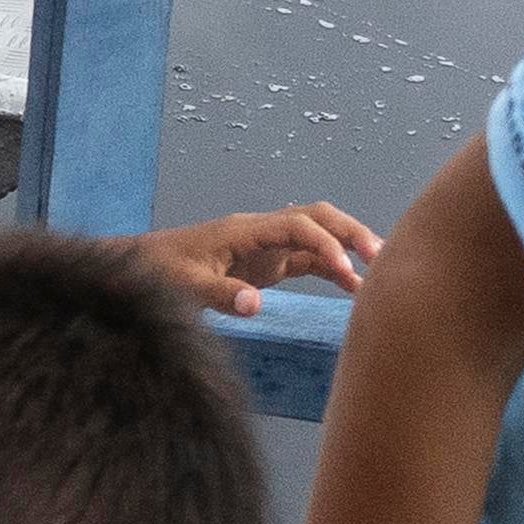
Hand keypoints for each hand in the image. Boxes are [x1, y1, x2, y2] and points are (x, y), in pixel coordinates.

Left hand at [136, 198, 387, 317]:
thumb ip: (220, 295)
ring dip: (347, 248)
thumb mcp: (184, 286)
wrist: (142, 266)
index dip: (324, 243)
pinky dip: (332, 269)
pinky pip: (307, 260)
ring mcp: (266, 246)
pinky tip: (354, 288)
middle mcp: (261, 231)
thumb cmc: (159, 272)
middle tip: (381, 257)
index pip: (296, 224)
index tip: (346, 270)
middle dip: (350, 232)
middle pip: (316, 218)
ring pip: (317, 235)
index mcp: (244, 230)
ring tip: (379, 273)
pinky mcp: (267, 263)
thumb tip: (255, 305)